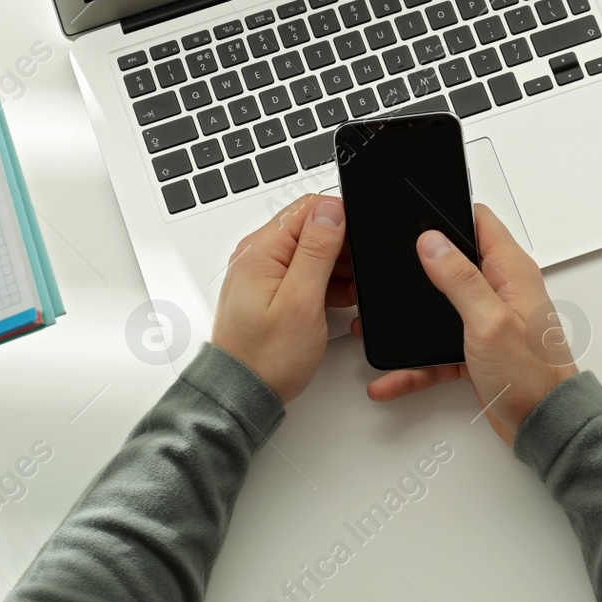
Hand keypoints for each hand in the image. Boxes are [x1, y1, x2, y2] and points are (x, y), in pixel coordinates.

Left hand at [211, 194, 351, 403]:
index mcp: (261, 250)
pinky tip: (336, 301)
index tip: (359, 245)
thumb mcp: (301, 301)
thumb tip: (331, 210)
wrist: (242, 393)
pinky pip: (303, 273)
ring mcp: (262, 273)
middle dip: (341, 247)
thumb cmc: (265, 358)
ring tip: (347, 294)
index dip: (342, 220)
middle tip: (356, 276)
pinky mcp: (269, 291)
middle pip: (310, 228)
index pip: (308, 208)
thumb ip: (316, 251)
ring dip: (335, 268)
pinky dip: (323, 283)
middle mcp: (258, 255)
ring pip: (310, 251)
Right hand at [357, 204, 576, 445]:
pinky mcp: (477, 350)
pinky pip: (437, 349)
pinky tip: (394, 375)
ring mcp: (487, 320)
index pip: (478, 221)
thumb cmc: (534, 376)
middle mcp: (500, 291)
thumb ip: (460, 278)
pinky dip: (415, 362)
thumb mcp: (490, 321)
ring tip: (380, 327)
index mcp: (510, 271)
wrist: (546, 427)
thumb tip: (432, 242)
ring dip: (412, 321)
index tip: (416, 218)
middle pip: (452, 262)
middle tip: (390, 268)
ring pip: (439, 308)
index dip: (447, 214)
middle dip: (418, 266)